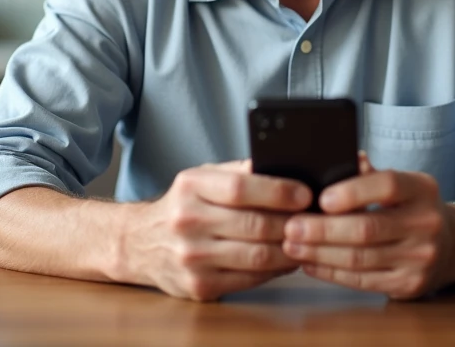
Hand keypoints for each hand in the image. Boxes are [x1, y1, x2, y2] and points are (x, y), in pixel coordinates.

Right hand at [122, 159, 310, 300]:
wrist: (138, 243)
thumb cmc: (183, 205)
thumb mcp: (202, 177)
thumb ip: (240, 172)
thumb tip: (288, 168)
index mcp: (191, 187)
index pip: (241, 188)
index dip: (279, 192)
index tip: (306, 194)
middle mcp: (187, 221)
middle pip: (255, 225)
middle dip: (292, 223)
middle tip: (315, 220)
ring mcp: (192, 257)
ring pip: (257, 256)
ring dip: (290, 250)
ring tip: (306, 240)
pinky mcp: (198, 286)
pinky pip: (250, 279)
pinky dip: (275, 271)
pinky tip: (286, 260)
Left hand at [281, 156, 454, 299]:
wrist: (451, 246)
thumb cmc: (412, 208)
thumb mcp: (402, 184)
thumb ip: (370, 175)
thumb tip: (337, 160)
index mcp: (422, 189)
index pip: (388, 185)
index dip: (353, 192)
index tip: (320, 198)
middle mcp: (426, 223)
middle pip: (367, 228)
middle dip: (323, 229)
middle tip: (291, 226)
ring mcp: (419, 258)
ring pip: (361, 258)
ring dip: (320, 253)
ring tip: (292, 246)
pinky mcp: (408, 284)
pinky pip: (362, 281)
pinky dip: (331, 273)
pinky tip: (310, 264)